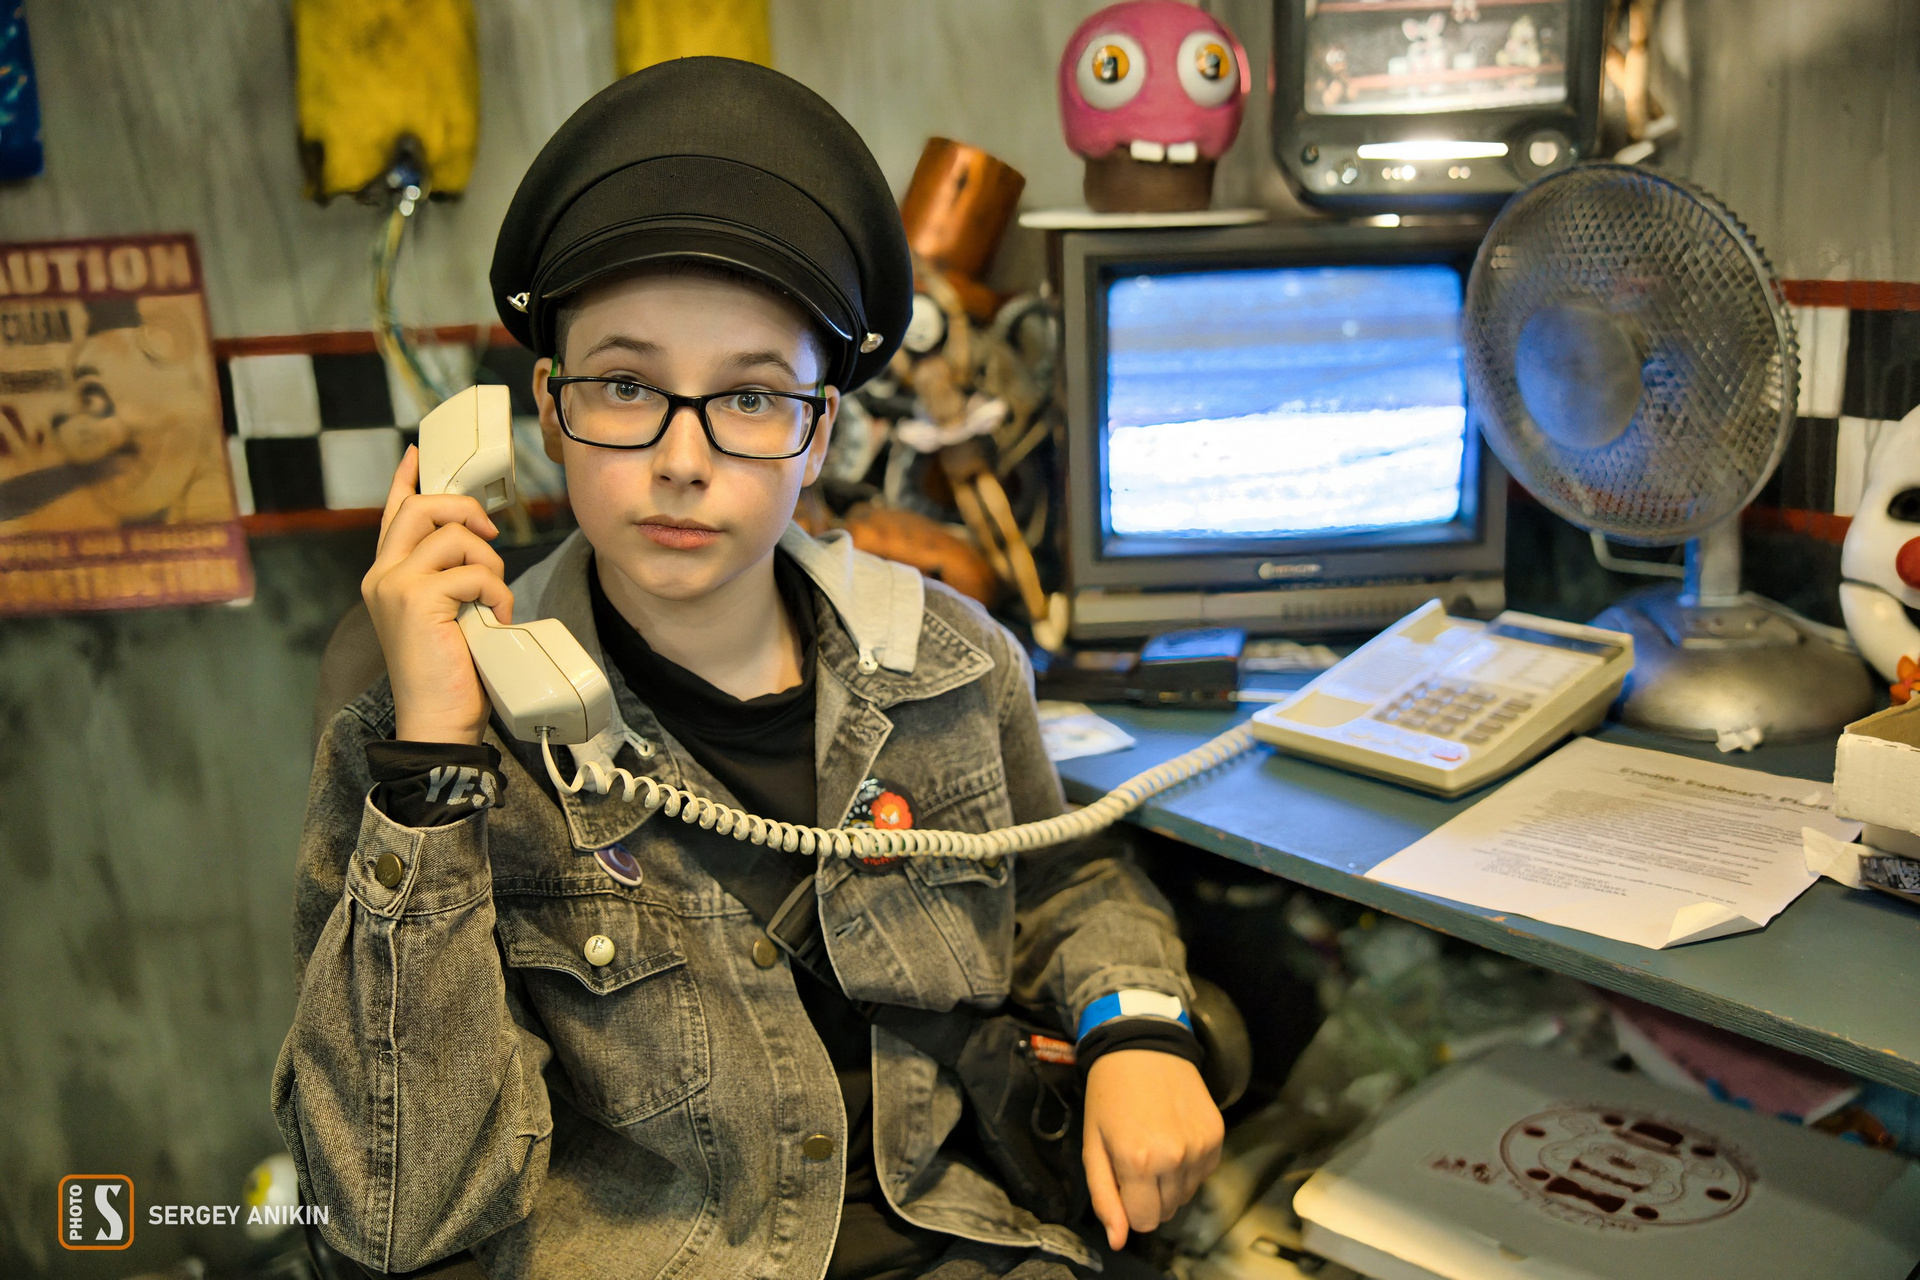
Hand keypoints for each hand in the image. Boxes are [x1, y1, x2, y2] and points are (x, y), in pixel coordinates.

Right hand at [362, 446, 512, 744]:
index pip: (393, 513)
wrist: (437, 721)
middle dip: (466, 510)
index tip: (418, 453)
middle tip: (492, 536)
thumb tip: (476, 541)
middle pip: (424, 508)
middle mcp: (382, 575)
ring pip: (455, 535)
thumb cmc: (450, 672)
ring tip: (492, 600)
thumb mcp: (447, 613)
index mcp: (385, 576)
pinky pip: (474, 572)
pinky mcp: (417, 599)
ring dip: (490, 564)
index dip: (406, 479)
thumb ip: (448, 577)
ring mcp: (395, 585)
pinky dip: (496, 593)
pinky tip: (494, 618)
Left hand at [1081, 1049, 1223, 1250]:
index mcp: (1138, 1161)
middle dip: (1149, 1195)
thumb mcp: (1093, 1144)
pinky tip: (1174, 1136)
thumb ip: (1105, 1197)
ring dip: (1170, 1181)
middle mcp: (1175, 1158)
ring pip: (1186, 1195)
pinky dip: (1189, 1164)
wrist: (1144, 1045)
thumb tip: (1119, 1239)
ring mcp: (1201, 1147)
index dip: (1130, 1207)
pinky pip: (1204, 1173)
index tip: (1123, 1181)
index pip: (1144, 1221)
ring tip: (1155, 1144)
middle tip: (1137, 1158)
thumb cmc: (1110, 1095)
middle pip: (1167, 1211)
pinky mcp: (1217, 1136)